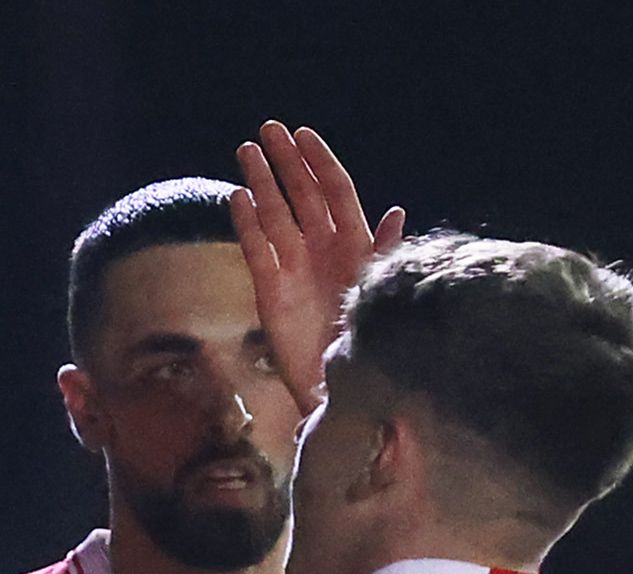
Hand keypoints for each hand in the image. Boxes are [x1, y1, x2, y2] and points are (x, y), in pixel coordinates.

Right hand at [230, 121, 403, 411]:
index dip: (319, 161)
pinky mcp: (270, 288)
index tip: (303, 134)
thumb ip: (384, 250)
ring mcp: (293, 265)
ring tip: (246, 151)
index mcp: (353, 243)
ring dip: (261, 182)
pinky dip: (247, 222)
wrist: (339, 385)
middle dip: (285, 161)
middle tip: (268, 129)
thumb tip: (395, 211)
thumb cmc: (367, 340)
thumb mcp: (381, 291)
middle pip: (301, 194)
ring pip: (275, 213)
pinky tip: (238, 196)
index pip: (334, 190)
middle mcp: (322, 248)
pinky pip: (256, 247)